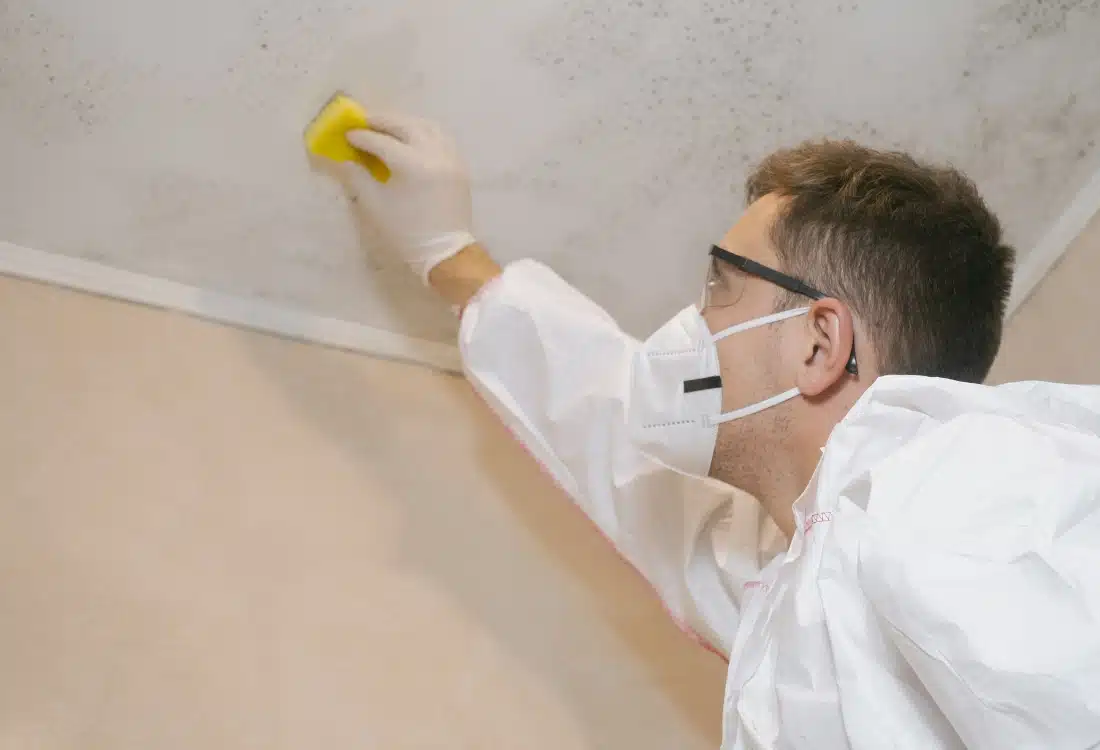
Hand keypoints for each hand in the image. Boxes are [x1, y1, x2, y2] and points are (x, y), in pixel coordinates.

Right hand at [344, 113, 476, 283]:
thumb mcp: (375, 205)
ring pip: (427, 126)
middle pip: (406, 125)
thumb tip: (344, 158)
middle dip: (383, 121)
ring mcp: (451, 157)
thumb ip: (357, 177)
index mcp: (412, 165)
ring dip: (405, 122)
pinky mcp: (459, 165)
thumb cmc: (407, 232)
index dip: (362, 137)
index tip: (347, 133)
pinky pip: (441, 137)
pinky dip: (424, 131)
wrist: (446, 252)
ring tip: (387, 126)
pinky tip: (412, 137)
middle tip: (364, 120)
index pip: (382, 142)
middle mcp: (434, 154)